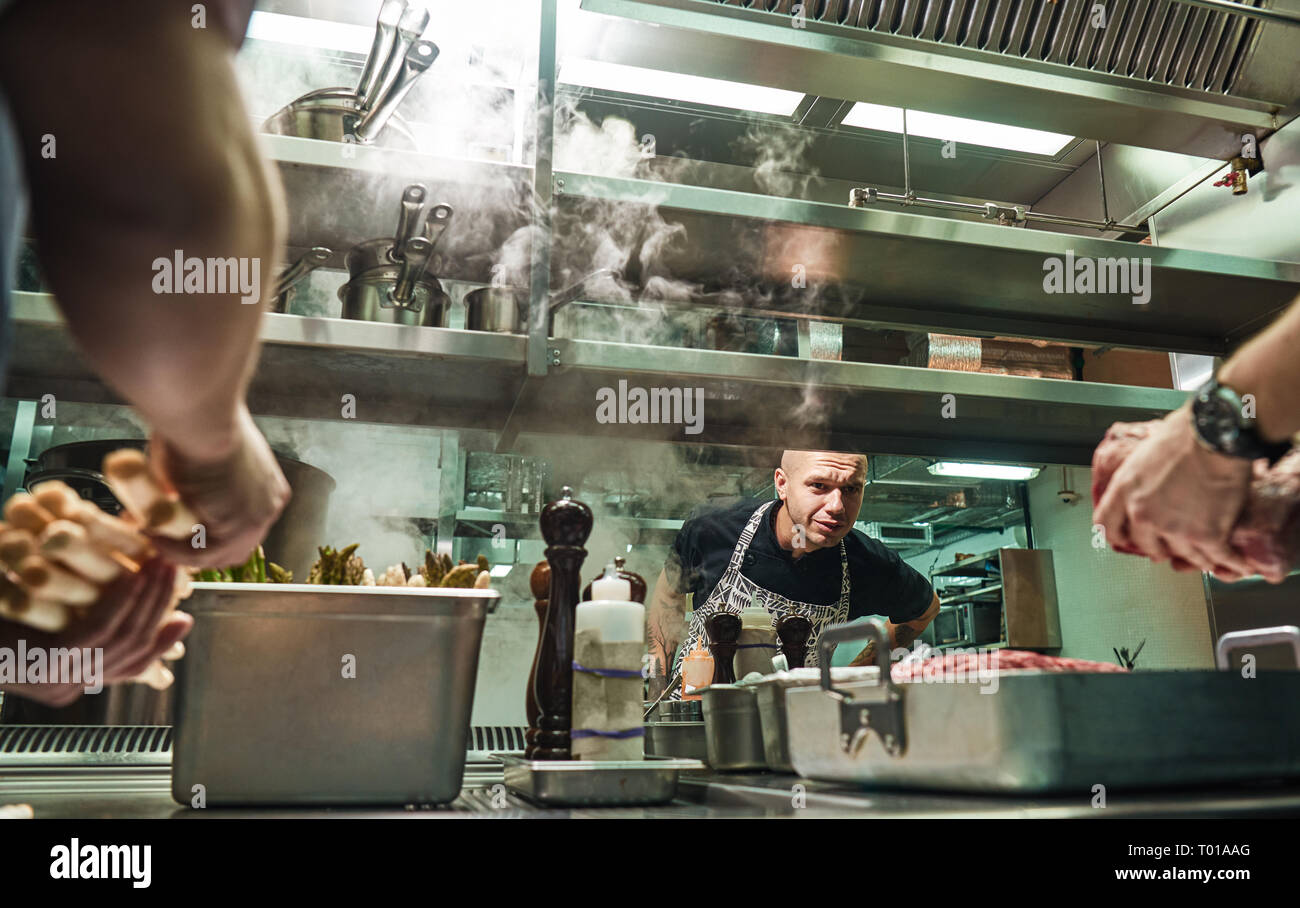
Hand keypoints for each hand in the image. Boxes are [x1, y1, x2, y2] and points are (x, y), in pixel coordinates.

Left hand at [0, 557, 191, 707]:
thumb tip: (119, 599)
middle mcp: (67, 687)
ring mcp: (58, 679)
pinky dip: (122, 603)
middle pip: (134, 651)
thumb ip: (78, 618)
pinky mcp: (49, 662)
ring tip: (161, 568)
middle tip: (177, 573)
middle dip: (160, 608)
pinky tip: (132, 577)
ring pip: (122, 641)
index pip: (132, 665)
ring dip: (149, 600)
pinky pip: (98, 632)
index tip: (183, 613)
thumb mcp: (39, 618)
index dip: (162, 639)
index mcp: (68, 682)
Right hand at [146, 405, 289, 568]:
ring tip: (156, 537)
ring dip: (183, 552)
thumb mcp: (199, 453)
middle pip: (236, 545)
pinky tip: (155, 538)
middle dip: (199, 548)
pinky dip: (175, 552)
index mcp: (267, 485)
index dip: (212, 533)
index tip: (184, 531)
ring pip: (219, 554)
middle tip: (167, 542)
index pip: (244, 525)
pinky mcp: (238, 527)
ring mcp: (257, 518)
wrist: (206, 417)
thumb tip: (167, 493)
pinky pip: (202, 555)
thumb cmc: (200, 422)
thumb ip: (189, 477)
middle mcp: (268, 504)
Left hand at [1093, 405, 1253, 578]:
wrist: (1217, 435)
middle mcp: (1143, 513)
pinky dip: (1228, 561)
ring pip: (1182, 556)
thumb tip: (1147, 479)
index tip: (1123, 539)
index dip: (1117, 535)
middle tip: (1169, 547)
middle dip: (1158, 548)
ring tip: (1205, 556)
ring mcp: (1174, 527)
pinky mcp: (1206, 535)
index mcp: (1125, 489)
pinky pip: (1215, 557)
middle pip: (1145, 546)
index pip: (1106, 524)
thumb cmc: (1186, 433)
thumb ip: (1141, 475)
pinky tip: (1234, 562)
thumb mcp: (1145, 451)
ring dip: (1195, 557)